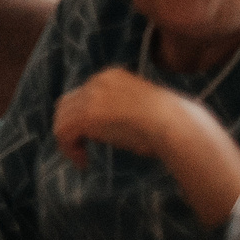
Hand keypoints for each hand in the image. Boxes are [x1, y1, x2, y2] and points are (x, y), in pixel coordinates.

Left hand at [53, 66, 197, 165]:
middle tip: (82, 148)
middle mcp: (97, 81)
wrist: (176, 124)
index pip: (83, 94)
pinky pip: (64, 132)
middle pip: (67, 104)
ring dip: (69, 140)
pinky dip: (69, 149)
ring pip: (62, 118)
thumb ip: (120, 110)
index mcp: (111, 75)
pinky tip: (83, 163)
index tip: (93, 138)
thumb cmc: (169, 123)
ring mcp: (91, 96)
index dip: (82, 117)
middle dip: (71, 126)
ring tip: (82, 158)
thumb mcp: (140, 108)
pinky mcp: (87, 115)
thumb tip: (106, 127)